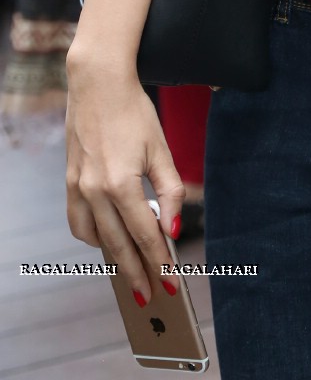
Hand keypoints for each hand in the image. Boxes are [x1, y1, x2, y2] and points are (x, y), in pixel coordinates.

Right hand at [65, 53, 184, 306]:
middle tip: (150, 295)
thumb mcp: (161, 149)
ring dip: (113, 257)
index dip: (159, 262)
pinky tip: (108, 238)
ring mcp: (77, 188)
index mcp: (122, 184)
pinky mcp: (69, 182)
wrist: (98, 83)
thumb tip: (172, 229)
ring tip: (132, 269)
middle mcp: (94, 191)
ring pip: (94, 239)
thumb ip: (170, 191)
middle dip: (136, 273)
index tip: (171, 285)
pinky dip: (93, 236)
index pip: (144, 235)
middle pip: (118, 245)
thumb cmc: (135, 113)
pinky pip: (77, 222)